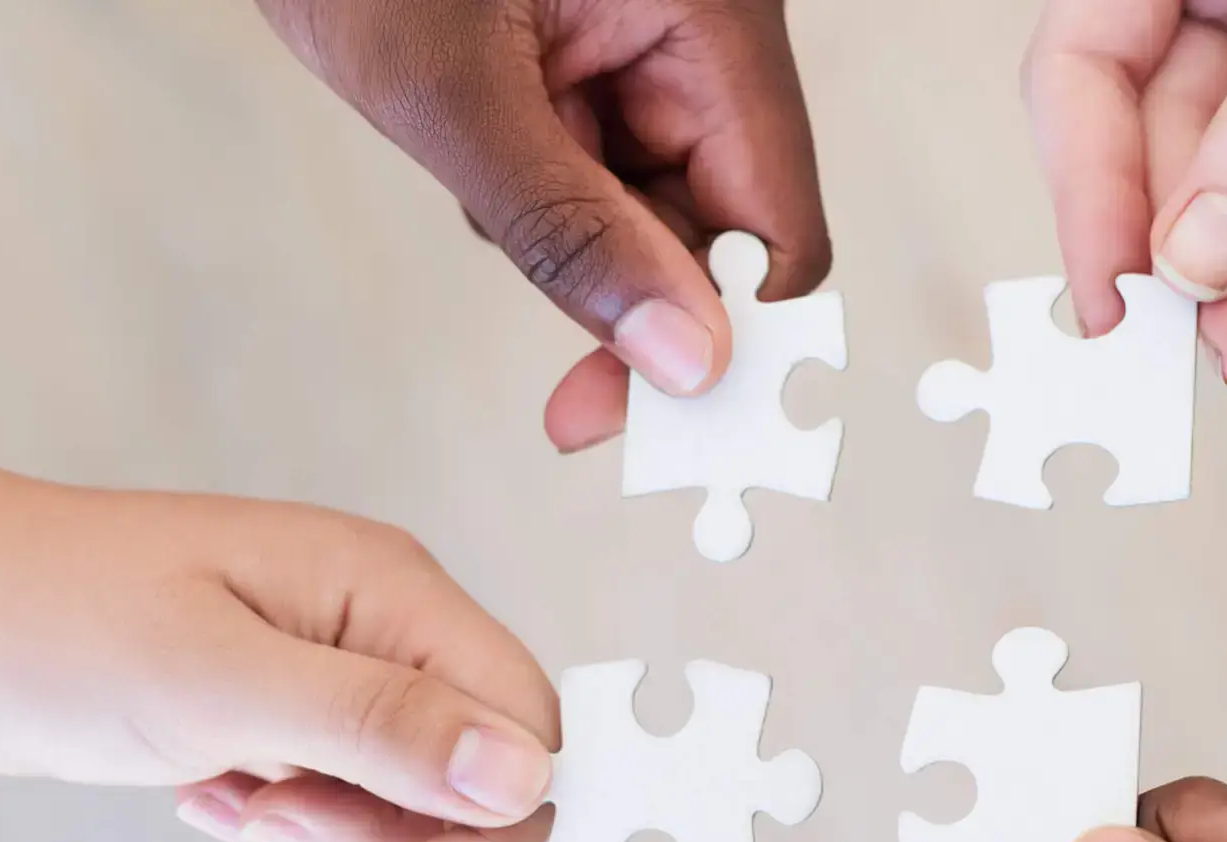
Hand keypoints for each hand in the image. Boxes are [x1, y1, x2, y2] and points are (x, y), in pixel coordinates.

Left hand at [0, 459, 558, 841]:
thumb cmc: (42, 614)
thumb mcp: (215, 679)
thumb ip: (378, 726)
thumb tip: (522, 775)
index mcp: (391, 590)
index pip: (524, 724)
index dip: (490, 824)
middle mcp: (384, 630)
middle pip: (482, 778)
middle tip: (282, 837)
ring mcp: (343, 678)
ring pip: (417, 808)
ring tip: (229, 806)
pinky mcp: (297, 721)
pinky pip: (352, 811)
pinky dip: (292, 835)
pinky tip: (215, 797)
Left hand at [256, 0, 829, 450]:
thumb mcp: (448, 93)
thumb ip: (567, 233)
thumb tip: (686, 359)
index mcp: (714, 18)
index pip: (777, 227)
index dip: (732, 335)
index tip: (662, 417)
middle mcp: (702, 37)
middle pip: (724, 232)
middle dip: (638, 303)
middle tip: (570, 406)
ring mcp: (648, 49)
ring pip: (656, 214)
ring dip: (578, 247)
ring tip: (480, 176)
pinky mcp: (593, 61)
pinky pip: (602, 176)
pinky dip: (546, 203)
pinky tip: (478, 156)